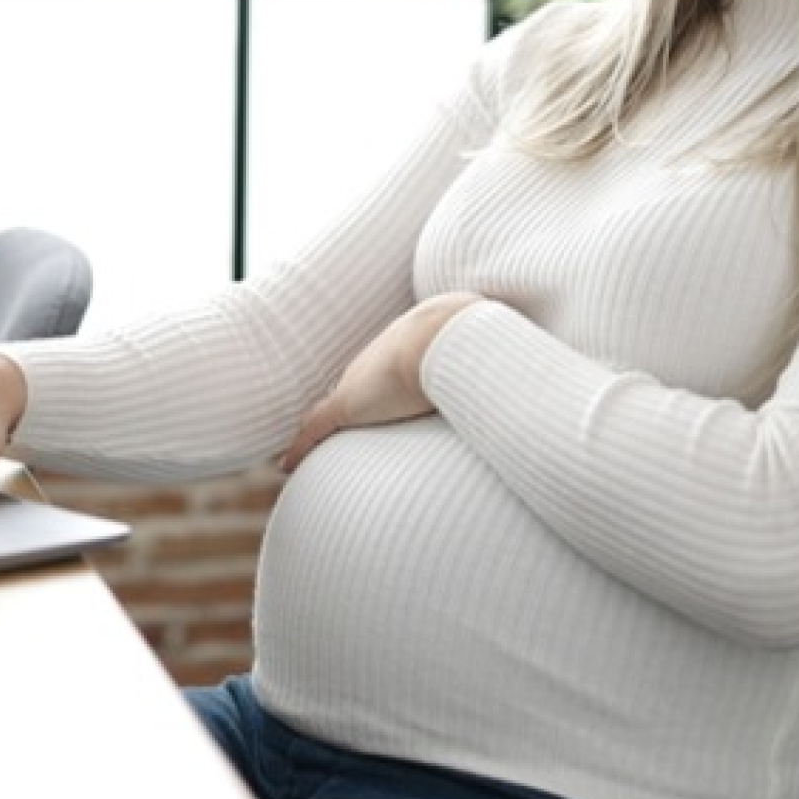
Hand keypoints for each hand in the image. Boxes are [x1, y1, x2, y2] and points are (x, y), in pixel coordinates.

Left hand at [280, 293, 481, 472]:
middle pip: (350, 391)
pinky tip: (286, 463)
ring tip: (308, 448)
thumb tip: (512, 381)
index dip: (369, 393)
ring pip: (328, 412)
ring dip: (319, 431)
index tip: (369, 405)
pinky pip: (314, 429)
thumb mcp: (474, 355)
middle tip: (335, 428)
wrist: (444, 334)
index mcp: (396, 350)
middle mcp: (371, 365)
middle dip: (343, 409)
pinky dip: (300, 447)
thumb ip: (484, 372)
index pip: (374, 375)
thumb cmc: (467, 342)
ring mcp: (357, 385)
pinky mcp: (347, 405)